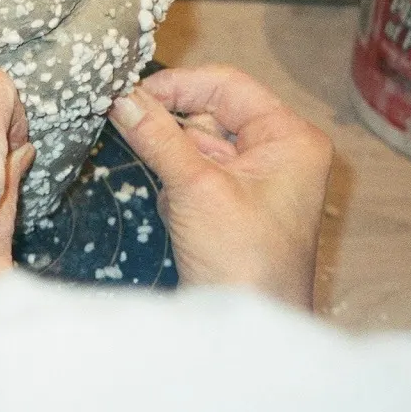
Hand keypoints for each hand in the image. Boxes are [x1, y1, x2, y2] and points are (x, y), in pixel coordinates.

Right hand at [109, 66, 331, 308]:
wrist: (249, 326)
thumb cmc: (243, 260)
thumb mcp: (195, 188)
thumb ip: (157, 138)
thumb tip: (121, 98)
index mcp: (289, 137)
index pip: (228, 86)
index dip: (178, 85)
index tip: (131, 94)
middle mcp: (277, 151)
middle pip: (211, 112)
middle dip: (172, 127)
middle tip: (127, 125)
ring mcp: (254, 178)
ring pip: (197, 143)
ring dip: (172, 160)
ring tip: (172, 189)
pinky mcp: (231, 203)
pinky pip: (194, 172)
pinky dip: (175, 185)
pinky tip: (178, 212)